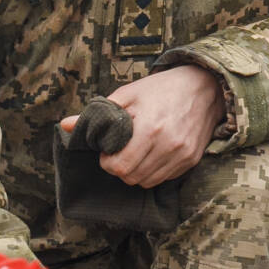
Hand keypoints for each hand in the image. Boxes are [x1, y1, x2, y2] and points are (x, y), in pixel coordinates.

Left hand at [61, 64, 223, 187]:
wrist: (204, 87)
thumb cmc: (161, 89)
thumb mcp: (128, 94)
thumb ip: (97, 114)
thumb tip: (64, 125)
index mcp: (150, 129)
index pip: (120, 167)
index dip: (108, 161)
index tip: (109, 149)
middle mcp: (169, 146)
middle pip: (132, 177)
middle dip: (120, 168)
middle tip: (121, 151)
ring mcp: (182, 155)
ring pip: (147, 182)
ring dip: (136, 172)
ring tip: (136, 152)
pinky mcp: (191, 160)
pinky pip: (164, 178)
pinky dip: (154, 171)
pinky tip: (153, 153)